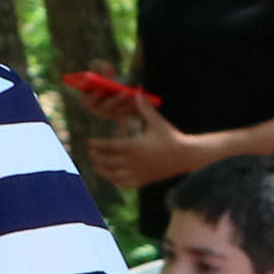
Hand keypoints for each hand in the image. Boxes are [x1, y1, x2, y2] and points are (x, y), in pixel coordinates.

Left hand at [86, 108, 202, 193]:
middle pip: (106, 161)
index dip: (95, 145)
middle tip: (90, 152)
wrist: (185, 156)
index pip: (107, 146)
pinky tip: (112, 176)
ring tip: (96, 165)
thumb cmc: (171, 136)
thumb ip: (144, 107)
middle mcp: (132, 161)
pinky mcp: (143, 181)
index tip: (88, 142)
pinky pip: (124, 183)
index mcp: (133, 146)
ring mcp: (137, 173)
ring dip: (102, 170)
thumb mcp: (157, 121)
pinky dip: (115, 180)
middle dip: (96, 157)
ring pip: (112, 175)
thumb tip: (138, 90)